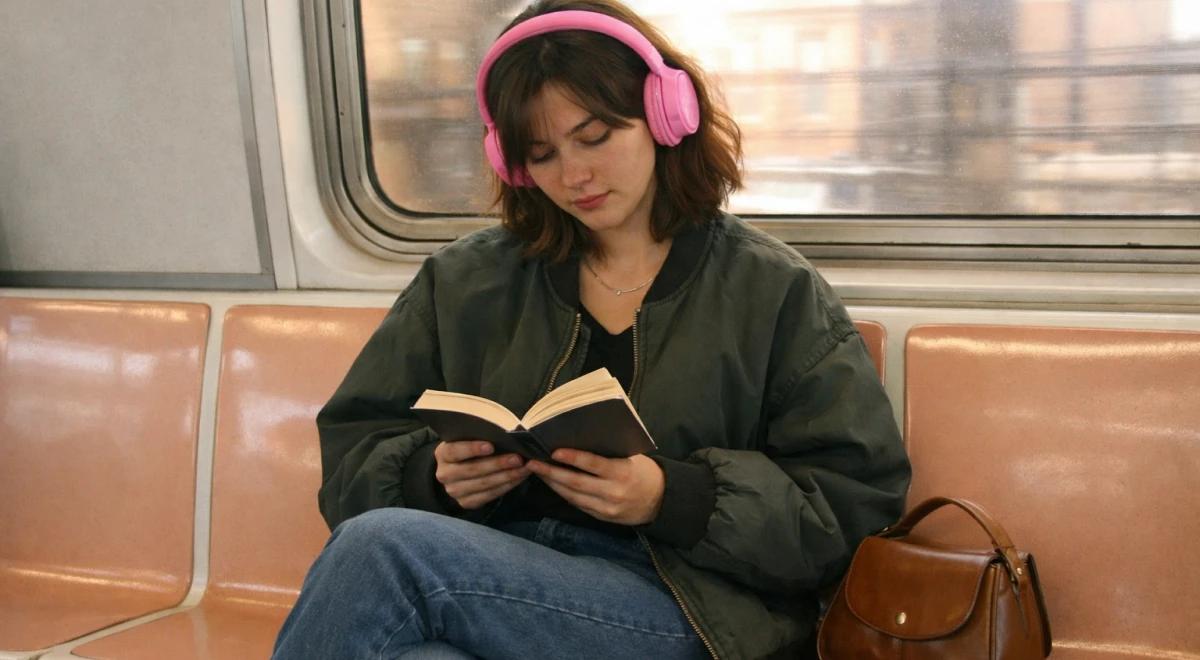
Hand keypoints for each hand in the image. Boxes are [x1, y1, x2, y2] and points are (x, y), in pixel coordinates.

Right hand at [433, 440, 528, 509]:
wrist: (458, 472)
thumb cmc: (468, 450)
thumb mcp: (466, 440)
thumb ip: (478, 437)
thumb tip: (503, 434)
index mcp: (443, 454)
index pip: (454, 451)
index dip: (472, 449)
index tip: (491, 446)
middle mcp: (445, 474)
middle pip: (472, 470)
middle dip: (498, 464)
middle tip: (517, 458)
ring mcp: (454, 491)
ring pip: (483, 484)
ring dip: (507, 476)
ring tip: (524, 468)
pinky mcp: (466, 503)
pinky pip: (489, 495)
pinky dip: (507, 486)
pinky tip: (518, 478)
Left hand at [526, 450, 664, 524]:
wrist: (661, 501)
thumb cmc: (643, 471)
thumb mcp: (630, 458)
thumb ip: (607, 453)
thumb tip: (577, 440)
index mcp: (622, 472)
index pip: (593, 464)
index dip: (572, 458)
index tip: (553, 451)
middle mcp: (613, 492)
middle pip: (576, 483)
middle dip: (551, 472)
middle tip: (532, 462)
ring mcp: (607, 508)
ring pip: (573, 496)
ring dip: (553, 483)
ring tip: (537, 471)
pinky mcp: (603, 517)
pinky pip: (578, 505)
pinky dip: (563, 493)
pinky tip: (553, 483)